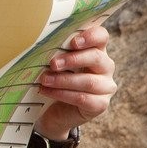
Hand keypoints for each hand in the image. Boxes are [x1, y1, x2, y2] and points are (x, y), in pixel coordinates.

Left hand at [34, 21, 115, 139]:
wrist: (53, 111)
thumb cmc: (55, 81)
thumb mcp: (55, 64)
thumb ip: (55, 53)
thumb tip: (40, 45)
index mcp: (96, 50)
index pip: (101, 37)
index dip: (91, 36)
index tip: (73, 42)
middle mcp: (105, 67)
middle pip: (96, 58)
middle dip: (73, 60)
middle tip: (52, 64)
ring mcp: (106, 86)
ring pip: (89, 81)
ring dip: (63, 80)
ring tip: (44, 80)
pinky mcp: (100, 104)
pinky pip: (83, 98)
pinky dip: (62, 94)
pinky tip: (46, 91)